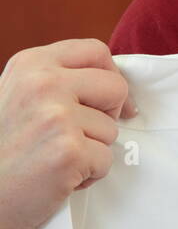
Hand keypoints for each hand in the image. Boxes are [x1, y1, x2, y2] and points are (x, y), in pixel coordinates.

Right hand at [0, 38, 136, 228]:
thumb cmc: (2, 152)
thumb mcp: (18, 96)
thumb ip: (56, 81)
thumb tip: (112, 81)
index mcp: (31, 64)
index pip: (95, 51)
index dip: (110, 76)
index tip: (108, 99)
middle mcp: (44, 83)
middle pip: (115, 87)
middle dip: (109, 114)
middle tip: (83, 134)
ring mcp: (58, 117)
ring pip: (111, 129)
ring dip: (92, 150)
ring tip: (56, 159)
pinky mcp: (69, 151)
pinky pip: (106, 160)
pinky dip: (89, 175)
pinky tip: (58, 177)